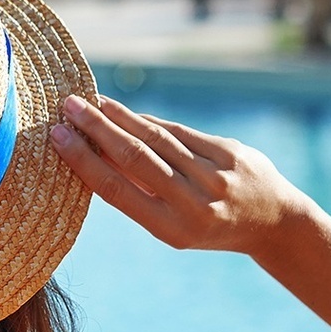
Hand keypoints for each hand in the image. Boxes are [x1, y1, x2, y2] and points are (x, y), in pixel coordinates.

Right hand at [50, 94, 308, 254]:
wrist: (273, 221)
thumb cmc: (208, 225)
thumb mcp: (172, 224)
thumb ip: (138, 191)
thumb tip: (91, 153)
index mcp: (172, 229)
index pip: (118, 190)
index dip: (84, 161)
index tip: (57, 136)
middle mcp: (194, 203)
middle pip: (135, 158)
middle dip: (97, 129)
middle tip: (68, 107)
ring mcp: (215, 176)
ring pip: (157, 139)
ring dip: (119, 117)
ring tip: (91, 101)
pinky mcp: (230, 152)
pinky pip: (179, 132)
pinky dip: (149, 120)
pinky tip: (125, 111)